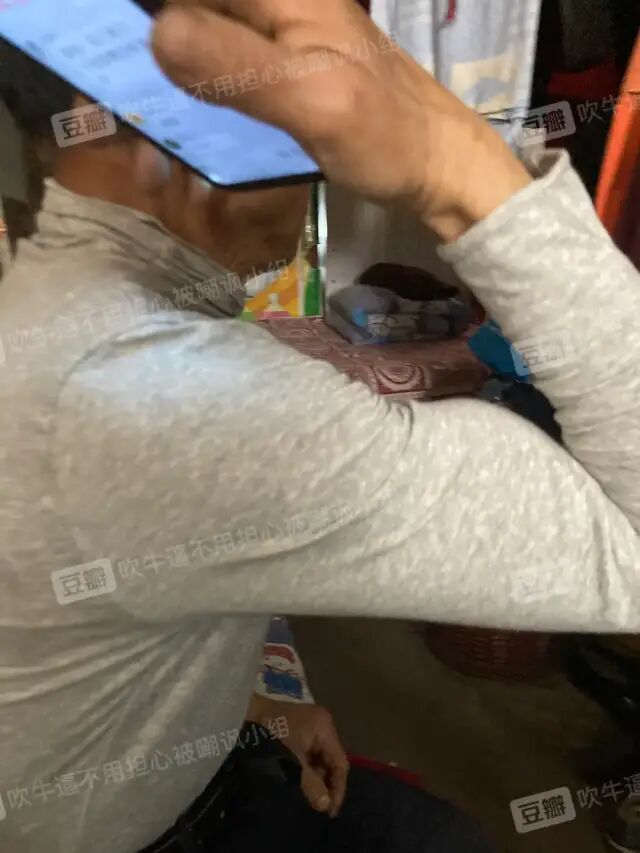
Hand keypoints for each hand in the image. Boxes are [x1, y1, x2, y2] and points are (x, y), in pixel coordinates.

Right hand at [152, 0, 530, 241]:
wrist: (435, 167)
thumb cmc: (386, 134)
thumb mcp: (314, 101)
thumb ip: (238, 68)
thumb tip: (155, 35)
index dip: (139, 15)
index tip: (107, 55)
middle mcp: (267, 2)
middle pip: (181, 10)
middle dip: (139, 51)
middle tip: (119, 112)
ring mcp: (270, 35)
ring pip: (191, 38)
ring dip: (160, 84)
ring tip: (147, 142)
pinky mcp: (274, 69)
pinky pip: (214, 71)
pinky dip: (191, 102)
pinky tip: (180, 140)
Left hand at [247, 693, 348, 817]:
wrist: (241, 713)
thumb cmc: (272, 737)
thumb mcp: (293, 765)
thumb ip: (312, 786)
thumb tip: (325, 806)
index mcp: (324, 727)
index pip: (340, 763)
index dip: (338, 789)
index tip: (330, 811)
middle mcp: (320, 723)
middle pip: (330, 759)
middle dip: (325, 784)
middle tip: (318, 806)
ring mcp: (307, 723)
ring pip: (317, 757)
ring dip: (313, 777)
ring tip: (307, 797)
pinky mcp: (294, 727)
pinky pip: (306, 752)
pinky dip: (304, 768)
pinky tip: (297, 782)